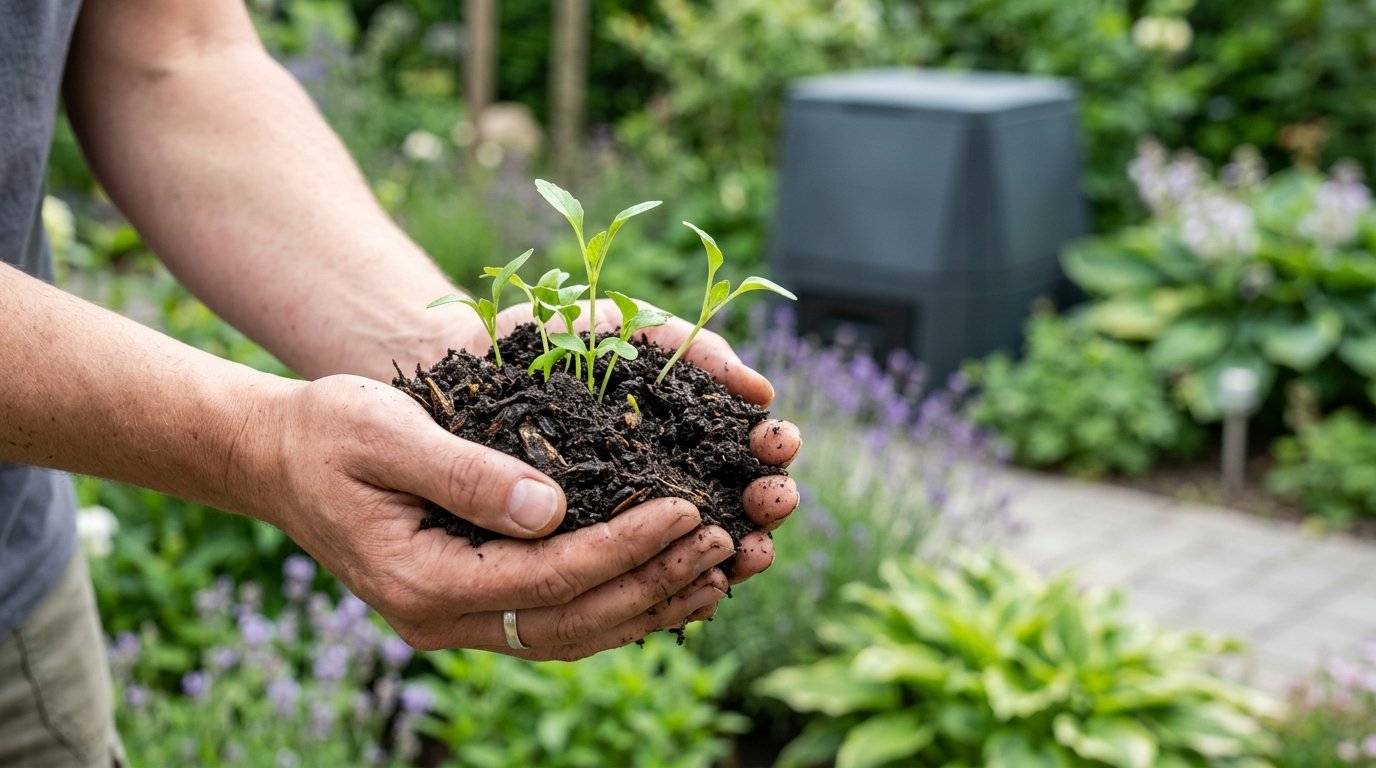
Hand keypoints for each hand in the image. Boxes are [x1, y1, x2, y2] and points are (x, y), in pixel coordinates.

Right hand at [243, 376, 738, 659]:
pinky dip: (615, 604)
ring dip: (647, 605)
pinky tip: (666, 582)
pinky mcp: (471, 602)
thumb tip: (552, 508)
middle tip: (723, 543)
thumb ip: (465, 471)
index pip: (547, 579)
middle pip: (570, 621)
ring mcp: (455, 621)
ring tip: (716, 571)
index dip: (624, 548)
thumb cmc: (327, 431)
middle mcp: (441, 618)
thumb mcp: (386, 432)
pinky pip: (556, 619)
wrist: (279, 457)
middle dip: (652, 583)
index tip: (686, 510)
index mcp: (420, 580)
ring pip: (570, 633)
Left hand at [492, 299, 801, 586]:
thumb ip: (687, 347)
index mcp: (676, 427)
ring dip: (728, 554)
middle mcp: (658, 479)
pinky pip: (629, 582)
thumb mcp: (619, 327)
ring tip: (749, 549)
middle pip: (727, 505)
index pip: (739, 448)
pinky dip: (670, 586)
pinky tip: (698, 590)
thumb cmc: (543, 338)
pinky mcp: (578, 554)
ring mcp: (622, 521)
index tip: (781, 442)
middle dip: (760, 506)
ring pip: (689, 552)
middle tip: (774, 501)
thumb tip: (759, 390)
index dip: (768, 448)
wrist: (456, 360)